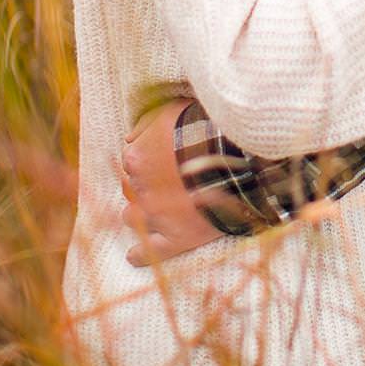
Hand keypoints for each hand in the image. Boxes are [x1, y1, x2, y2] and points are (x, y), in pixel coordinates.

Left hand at [121, 99, 223, 265]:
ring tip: (156, 210)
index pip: (130, 162)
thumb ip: (145, 124)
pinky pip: (147, 254)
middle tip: (163, 182)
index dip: (147, 161)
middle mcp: (140, 188)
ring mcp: (157, 216)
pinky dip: (140, 254)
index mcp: (136, 158)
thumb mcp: (171, 111)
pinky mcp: (175, 238)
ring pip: (132, 218)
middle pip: (130, 189)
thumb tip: (128, 138)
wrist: (235, 156)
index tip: (161, 161)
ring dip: (140, 214)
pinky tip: (134, 254)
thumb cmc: (205, 129)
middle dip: (143, 186)